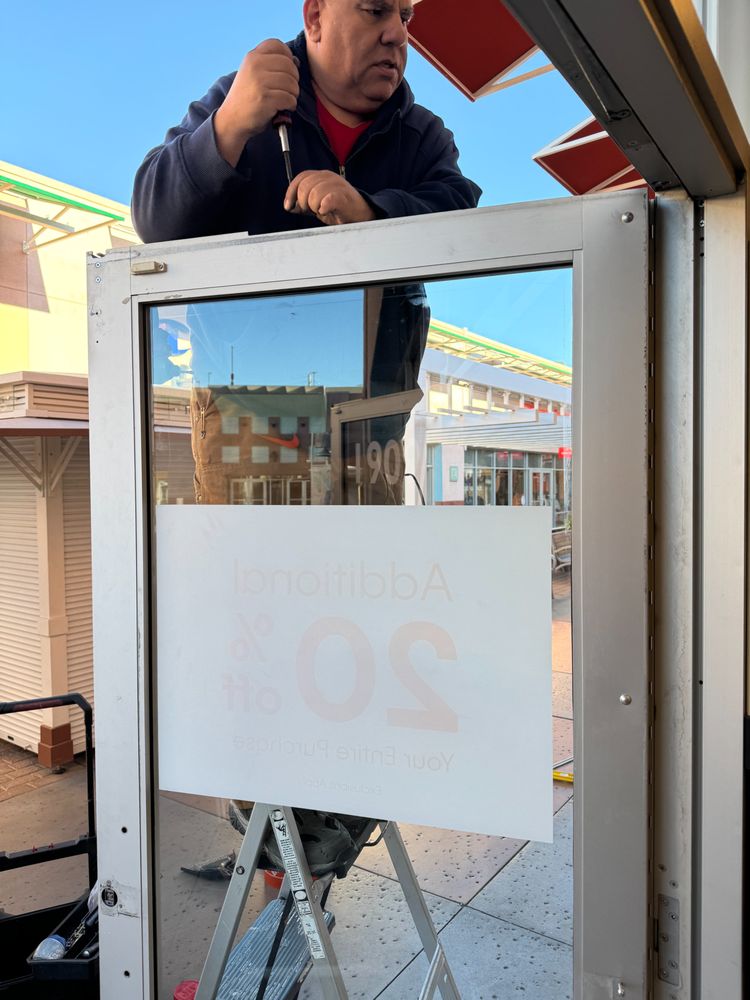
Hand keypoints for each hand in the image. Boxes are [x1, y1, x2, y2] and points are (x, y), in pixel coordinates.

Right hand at [215, 40, 298, 166]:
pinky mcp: (265, 99)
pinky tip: (282, 108)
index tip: (285, 71)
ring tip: (284, 99)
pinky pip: (290, 99)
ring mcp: (260, 81)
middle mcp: (255, 65)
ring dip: (293, 94)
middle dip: (293, 80)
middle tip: (286, 90)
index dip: (287, 57)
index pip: (278, 45)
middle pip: (290, 65)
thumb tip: (296, 61)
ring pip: (292, 83)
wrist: (232, 119)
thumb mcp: (253, 73)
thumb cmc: (248, 97)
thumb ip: (271, 64)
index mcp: (253, 56)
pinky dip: (290, 105)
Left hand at [284, 170, 376, 225]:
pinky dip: (323, 207)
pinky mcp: (344, 197)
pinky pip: (328, 199)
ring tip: (322, 212)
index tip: (288, 206)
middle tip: (312, 211)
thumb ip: (305, 203)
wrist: (363, 215)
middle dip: (303, 203)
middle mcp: (329, 177)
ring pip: (313, 194)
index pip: (301, 177)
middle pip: (305, 186)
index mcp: (322, 176)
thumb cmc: (341, 210)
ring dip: (314, 207)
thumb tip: (290, 206)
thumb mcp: (319, 204)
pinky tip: (325, 211)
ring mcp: (338, 186)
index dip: (291, 192)